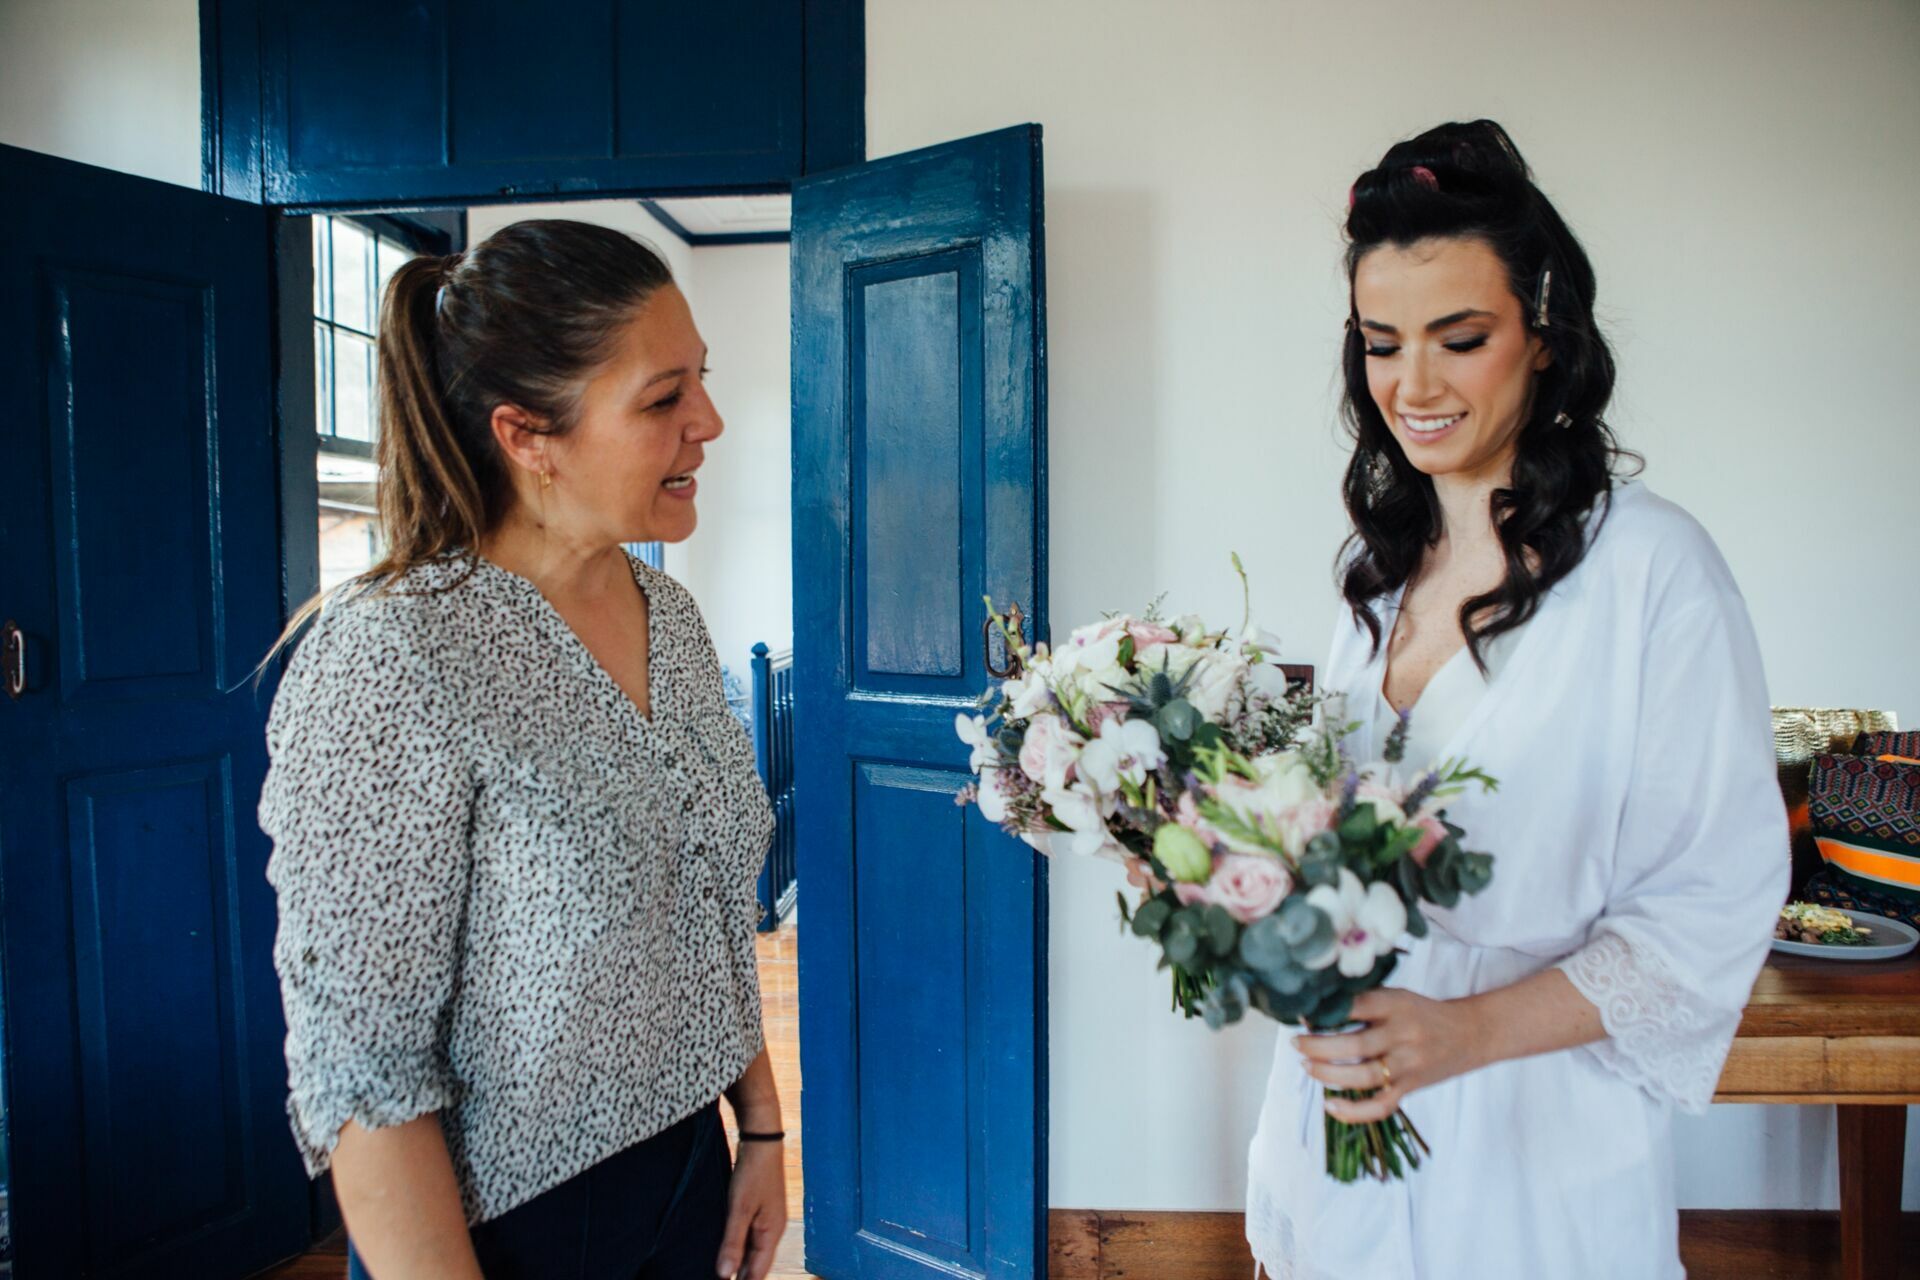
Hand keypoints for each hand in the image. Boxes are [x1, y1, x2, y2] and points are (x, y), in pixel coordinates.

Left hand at [716, 1139, 785, 1279]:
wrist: (761, 1140)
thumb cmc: (752, 1173)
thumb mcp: (739, 1209)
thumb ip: (732, 1243)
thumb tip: (725, 1275)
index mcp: (772, 1233)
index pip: (758, 1272)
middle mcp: (773, 1230)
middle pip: (757, 1264)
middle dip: (741, 1276)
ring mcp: (768, 1219)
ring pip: (754, 1251)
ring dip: (739, 1262)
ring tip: (720, 1273)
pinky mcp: (760, 1210)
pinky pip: (750, 1237)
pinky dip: (739, 1247)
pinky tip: (727, 1249)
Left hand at [1291, 988, 1488, 1123]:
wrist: (1470, 1033)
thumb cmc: (1423, 1013)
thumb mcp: (1397, 996)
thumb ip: (1364, 1002)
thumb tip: (1315, 1012)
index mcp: (1396, 1005)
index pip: (1355, 1006)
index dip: (1324, 1012)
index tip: (1301, 1015)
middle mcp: (1402, 1035)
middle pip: (1354, 1045)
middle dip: (1318, 1046)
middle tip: (1297, 1043)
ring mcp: (1407, 1065)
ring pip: (1363, 1076)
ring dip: (1328, 1074)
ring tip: (1307, 1066)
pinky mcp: (1411, 1087)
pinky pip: (1380, 1106)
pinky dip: (1353, 1111)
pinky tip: (1330, 1106)